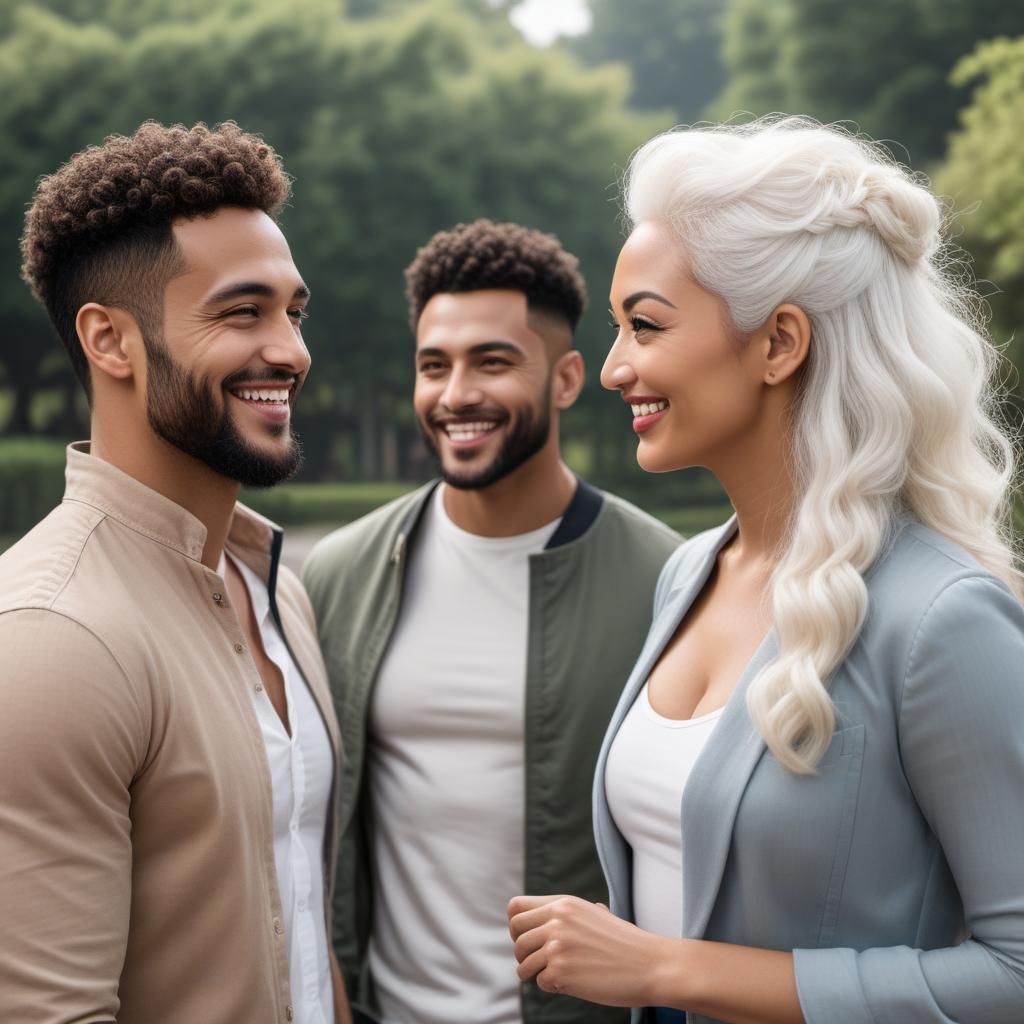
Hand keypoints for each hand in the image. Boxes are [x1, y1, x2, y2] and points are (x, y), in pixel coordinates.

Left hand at [508, 894, 678, 1007]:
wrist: (650, 964)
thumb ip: (568, 914)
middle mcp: (557, 920)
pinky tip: (571, 983)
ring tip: (554, 975)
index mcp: (564, 904)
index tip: (528, 938)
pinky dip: (552, 986)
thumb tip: (547, 917)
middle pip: (516, 936)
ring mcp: (557, 946)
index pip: (516, 908)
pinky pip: (540, 982)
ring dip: (534, 973)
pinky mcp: (561, 972)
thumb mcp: (594, 914)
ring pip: (522, 962)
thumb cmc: (625, 942)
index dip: (517, 925)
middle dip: (522, 952)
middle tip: (538, 962)